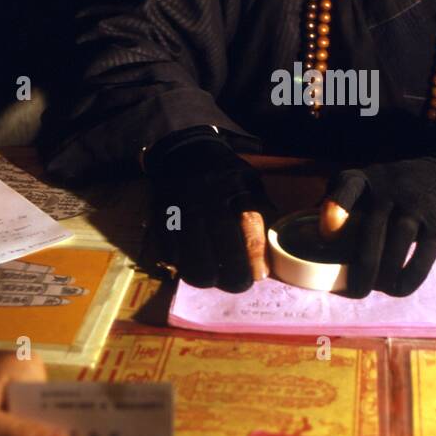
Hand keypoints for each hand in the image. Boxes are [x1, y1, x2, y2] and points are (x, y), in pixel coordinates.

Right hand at [146, 127, 272, 291]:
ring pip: (194, 253)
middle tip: (238, 285)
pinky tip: (186, 266)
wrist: (182, 150)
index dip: (255, 258)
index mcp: (237, 190)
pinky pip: (169, 247)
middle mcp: (211, 199)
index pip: (250, 230)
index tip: (260, 275)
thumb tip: (272, 241)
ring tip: (211, 280)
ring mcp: (184, 207)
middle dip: (233, 274)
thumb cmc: (222, 172)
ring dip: (204, 275)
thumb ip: (261, 208)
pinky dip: (178, 262)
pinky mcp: (162, 214)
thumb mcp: (248, 180)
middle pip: (224, 247)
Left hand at [322, 157, 435, 297]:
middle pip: (374, 227)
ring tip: (379, 289)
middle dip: (364, 264)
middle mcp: (390, 190)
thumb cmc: (392, 188)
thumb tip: (307, 235)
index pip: (348, 186)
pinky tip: (400, 289)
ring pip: (400, 241)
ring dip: (388, 271)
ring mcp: (415, 205)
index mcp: (365, 180)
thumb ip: (339, 203)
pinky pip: (425, 252)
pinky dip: (412, 275)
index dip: (337, 207)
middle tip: (355, 291)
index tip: (326, 235)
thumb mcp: (366, 182)